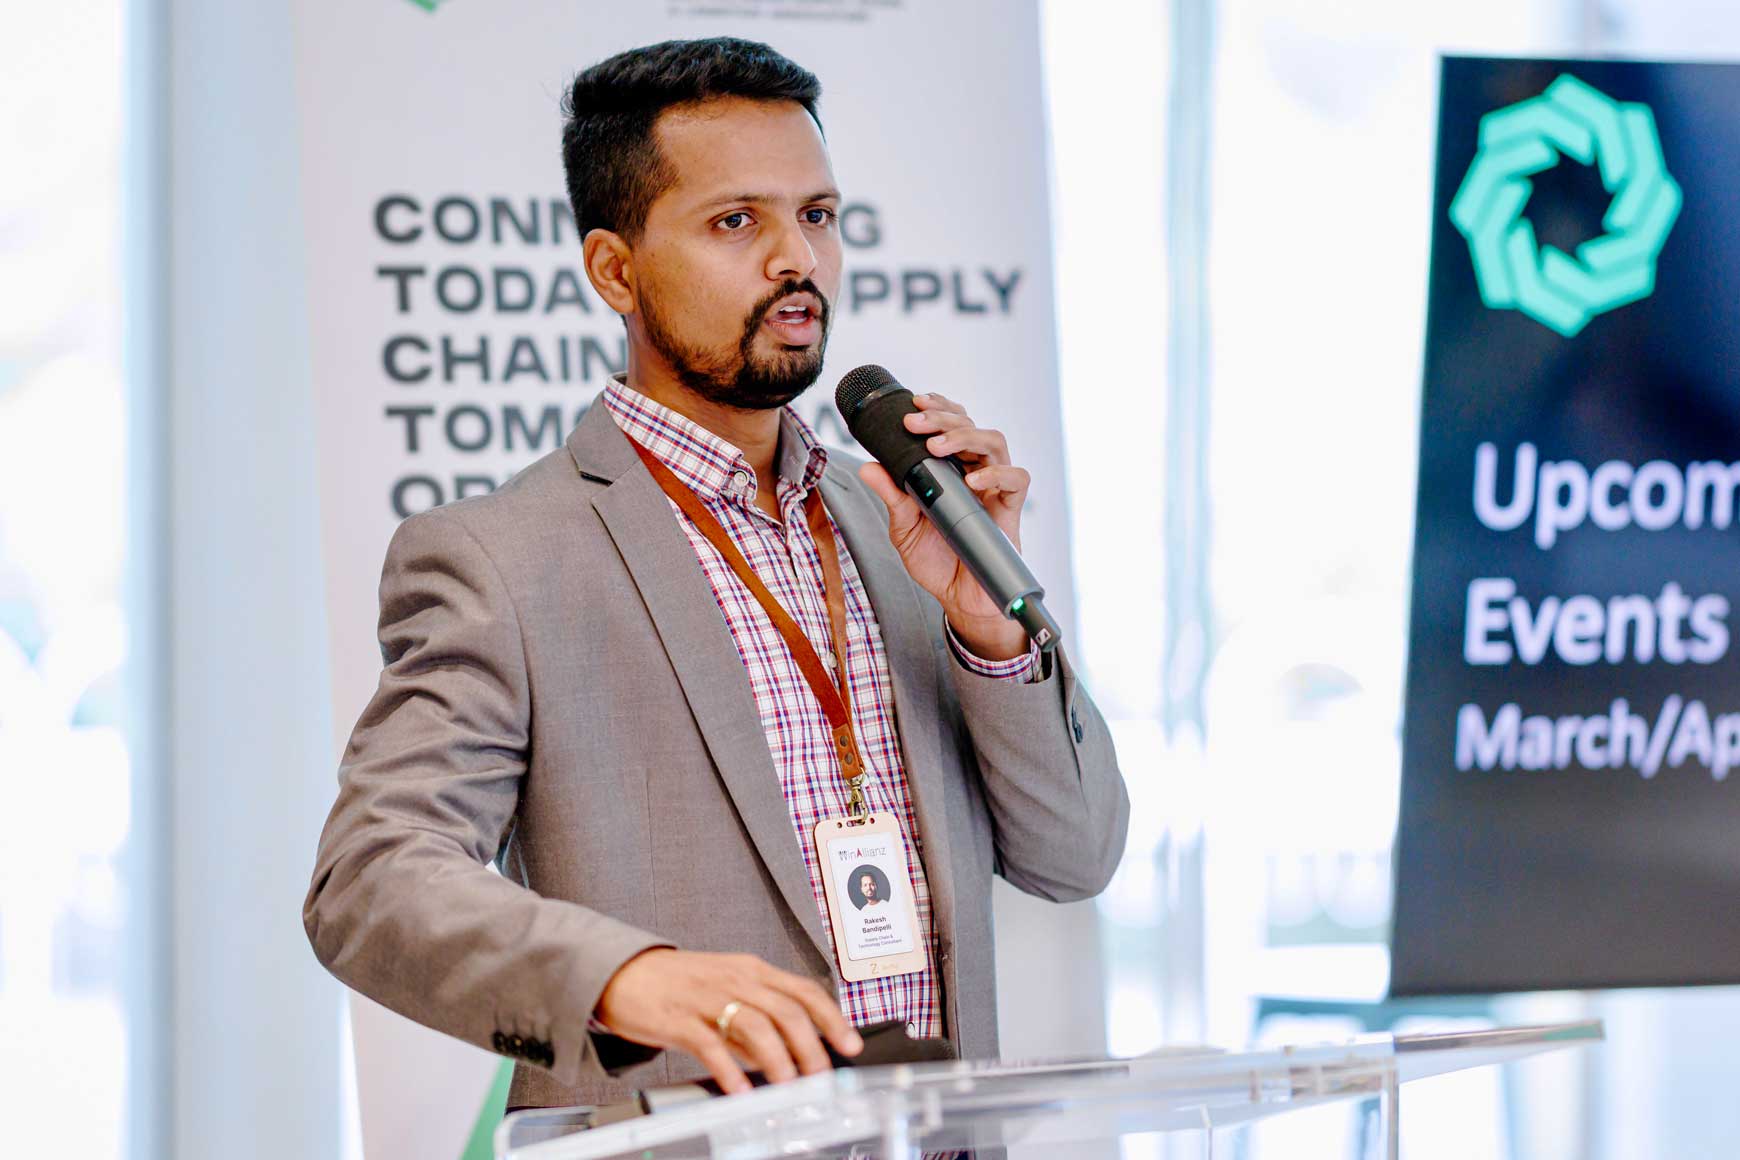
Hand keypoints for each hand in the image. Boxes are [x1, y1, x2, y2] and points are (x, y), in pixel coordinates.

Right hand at [594, 948, 862, 1093]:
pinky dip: (730, 1069)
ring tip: (789, 1087)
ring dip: (778, 1060)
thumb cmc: (676, 984)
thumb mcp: (725, 991)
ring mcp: (707, 997)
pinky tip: (740, 1089)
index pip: (804, 990)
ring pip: (756, 1025)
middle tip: (821, 1078)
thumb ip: (756, 1018)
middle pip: (787, 1011)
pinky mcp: (678, 1018)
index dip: (833, 1019)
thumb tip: (788, 1053)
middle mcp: (735, 978)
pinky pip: (711, 1044)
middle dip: (812, 1048)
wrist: (621, 972)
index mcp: (751, 970)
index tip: (850, 1045)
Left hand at [857, 392, 1029, 659]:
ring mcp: (995, 490)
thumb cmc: (936, 561)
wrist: (959, 599)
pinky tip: (971, 480)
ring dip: (966, 437)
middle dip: (943, 418)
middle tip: (916, 424)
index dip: (939, 408)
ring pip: (995, 443)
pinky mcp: (1010, 510)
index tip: (915, 403)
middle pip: (971, 426)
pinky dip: (997, 474)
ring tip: (938, 446)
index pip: (952, 425)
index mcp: (951, 470)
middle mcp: (975, 473)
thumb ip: (891, 496)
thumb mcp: (903, 528)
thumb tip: (868, 467)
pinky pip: (1017, 479)